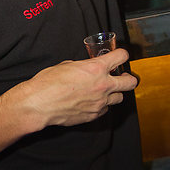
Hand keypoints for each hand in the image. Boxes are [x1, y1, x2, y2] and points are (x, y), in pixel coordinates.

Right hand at [11, 48, 137, 131]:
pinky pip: (106, 109)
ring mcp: (100, 102)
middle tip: (123, 77)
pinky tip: (93, 102)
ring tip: (106, 91)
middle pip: (130, 82)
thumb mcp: (67, 65)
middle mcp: (103, 85)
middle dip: (128, 78)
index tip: (120, 56)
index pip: (121, 56)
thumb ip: (83, 66)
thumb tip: (86, 68)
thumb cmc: (48, 83)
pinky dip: (103, 105)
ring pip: (120, 98)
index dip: (122, 55)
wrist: (39, 104)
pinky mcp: (94, 115)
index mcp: (96, 68)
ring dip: (115, 93)